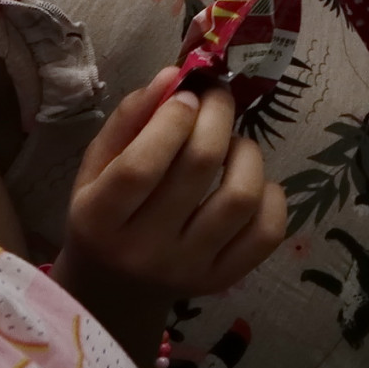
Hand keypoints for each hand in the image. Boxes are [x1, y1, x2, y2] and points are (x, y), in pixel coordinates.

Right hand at [52, 70, 285, 336]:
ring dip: (246, 153)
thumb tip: (173, 76)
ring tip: (232, 144)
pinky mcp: (223, 280)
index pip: (142, 164)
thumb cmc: (106, 216)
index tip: (188, 95)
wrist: (115, 291)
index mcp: (98, 220)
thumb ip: (129, 120)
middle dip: (217, 116)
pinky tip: (251, 183)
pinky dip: (271, 195)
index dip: (172, 119)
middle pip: (199, 167)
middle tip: (217, 99)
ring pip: (241, 196)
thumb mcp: (97, 168)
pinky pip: (269, 230)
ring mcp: (187, 269)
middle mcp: (143, 250)